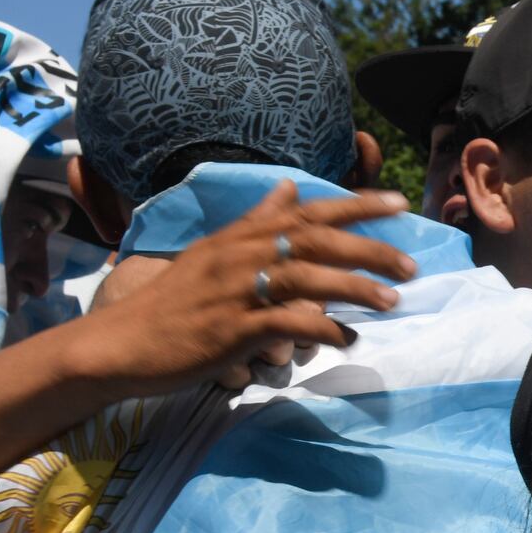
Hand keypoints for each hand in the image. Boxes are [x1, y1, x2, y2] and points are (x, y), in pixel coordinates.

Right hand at [64, 182, 414, 396]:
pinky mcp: (231, 330)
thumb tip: (290, 188)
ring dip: (354, 289)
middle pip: (315, 241)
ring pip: (307, 279)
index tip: (398, 203)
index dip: (356, 204)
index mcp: (240, 236)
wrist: (120, 344)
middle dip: (368, 249)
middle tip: (411, 266)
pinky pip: (288, 324)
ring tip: (392, 301)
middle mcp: (240, 256)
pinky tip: (348, 339)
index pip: (306, 211)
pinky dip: (323, 330)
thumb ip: (256, 220)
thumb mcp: (215, 252)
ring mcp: (235, 292)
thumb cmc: (175, 302)